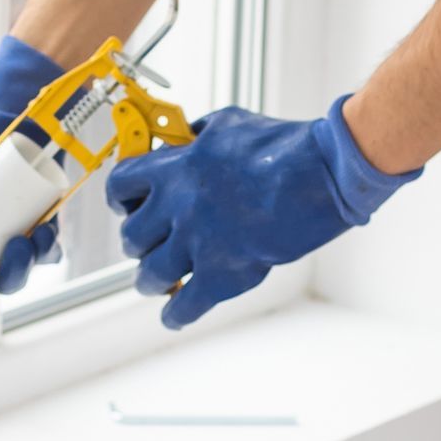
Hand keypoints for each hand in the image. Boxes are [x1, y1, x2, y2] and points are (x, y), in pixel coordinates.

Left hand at [106, 95, 420, 329]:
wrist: (320, 174)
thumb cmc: (281, 145)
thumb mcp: (228, 124)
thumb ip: (197, 137)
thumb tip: (184, 142)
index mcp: (175, 168)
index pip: (120, 186)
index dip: (121, 200)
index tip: (126, 207)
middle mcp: (177, 206)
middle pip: (132, 238)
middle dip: (138, 244)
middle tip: (148, 247)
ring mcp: (198, 242)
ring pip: (150, 275)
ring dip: (151, 280)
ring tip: (156, 283)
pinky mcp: (223, 274)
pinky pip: (185, 306)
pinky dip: (176, 315)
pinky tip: (174, 317)